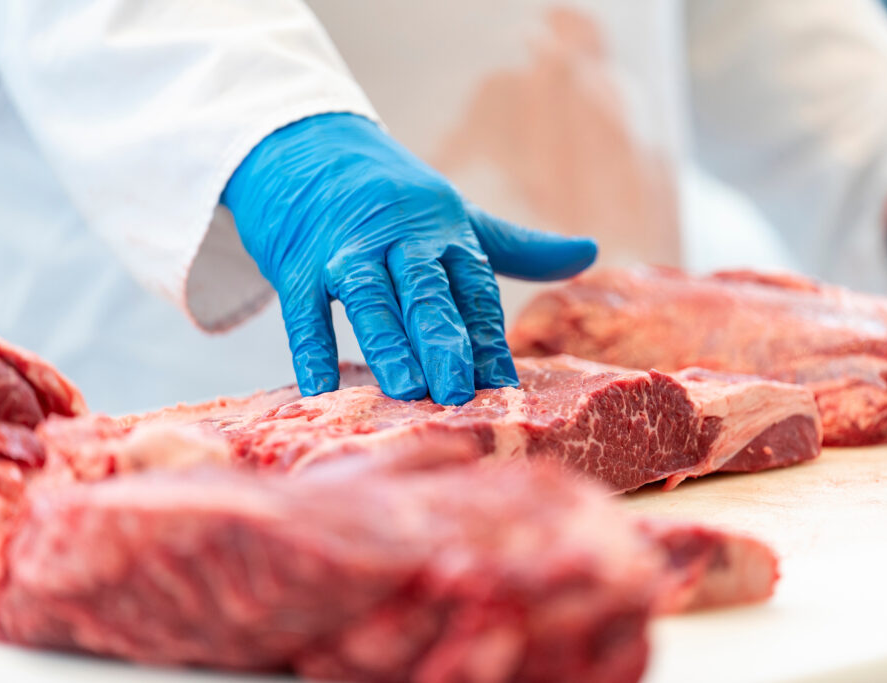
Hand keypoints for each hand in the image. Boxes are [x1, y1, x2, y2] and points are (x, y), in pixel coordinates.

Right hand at [222, 113, 596, 404]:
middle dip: (443, 340)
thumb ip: (518, 247)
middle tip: (459, 391)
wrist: (306, 146)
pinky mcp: (296, 263)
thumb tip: (589, 252)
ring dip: (388, 343)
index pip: (472, 287)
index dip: (487, 334)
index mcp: (444, 230)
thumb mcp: (457, 216)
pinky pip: (303, 308)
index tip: (504, 381)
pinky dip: (310, 347)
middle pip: (425, 292)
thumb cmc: (392, 197)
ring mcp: (344, 250)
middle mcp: (398, 238)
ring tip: (407, 389)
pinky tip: (320, 387)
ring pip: (369, 299)